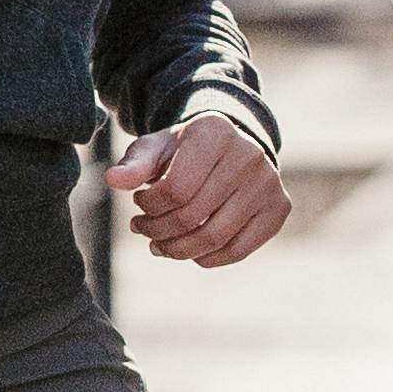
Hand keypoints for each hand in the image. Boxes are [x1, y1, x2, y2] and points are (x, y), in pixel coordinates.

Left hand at [106, 116, 288, 265]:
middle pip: (193, 217)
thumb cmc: (186, 150)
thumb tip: (114, 180)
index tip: (140, 203)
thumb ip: (134, 164)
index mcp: (215, 133)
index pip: (175, 190)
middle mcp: (248, 155)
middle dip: (159, 231)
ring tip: (159, 245)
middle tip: (143, 230)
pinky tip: (190, 251)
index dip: (150, 207)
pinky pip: (238, 250)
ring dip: (178, 250)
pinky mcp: (279, 208)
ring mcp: (269, 183)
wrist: (233, 146)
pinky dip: (207, 259)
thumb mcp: (156, 148)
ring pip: (214, 238)